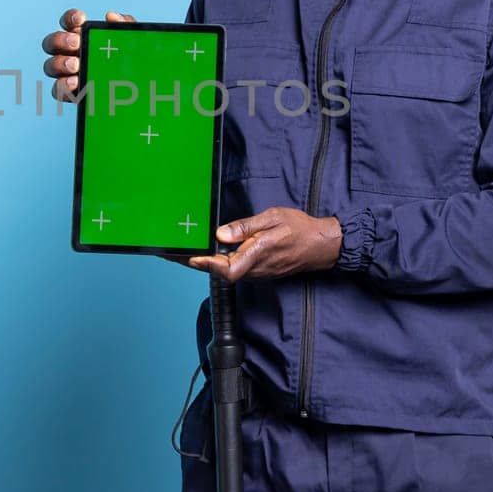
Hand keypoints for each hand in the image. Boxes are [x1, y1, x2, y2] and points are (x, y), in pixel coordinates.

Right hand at [40, 7, 136, 101]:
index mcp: (83, 37)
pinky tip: (75, 83)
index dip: (70, 18)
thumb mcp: (134, 42)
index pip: (69, 22)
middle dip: (60, 40)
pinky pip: (57, 90)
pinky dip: (63, 85)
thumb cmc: (133, 63)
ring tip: (75, 65)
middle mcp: (71, 53)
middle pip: (52, 43)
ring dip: (59, 63)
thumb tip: (111, 16)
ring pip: (50, 66)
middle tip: (76, 43)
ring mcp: (68, 74)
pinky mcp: (71, 93)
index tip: (82, 19)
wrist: (141, 91)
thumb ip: (124, 26)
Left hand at [184, 208, 342, 281]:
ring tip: (182, 251)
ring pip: (226, 270)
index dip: (205, 265)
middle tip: (171, 253)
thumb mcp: (272, 219)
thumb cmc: (299, 229)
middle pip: (219, 270)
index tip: (187, 258)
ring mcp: (256, 272)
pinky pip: (234, 268)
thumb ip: (245, 228)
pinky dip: (218, 261)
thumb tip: (221, 234)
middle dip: (195, 261)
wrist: (321, 246)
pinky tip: (207, 252)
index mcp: (257, 255)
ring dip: (204, 262)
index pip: (226, 268)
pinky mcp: (258, 271)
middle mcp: (254, 269)